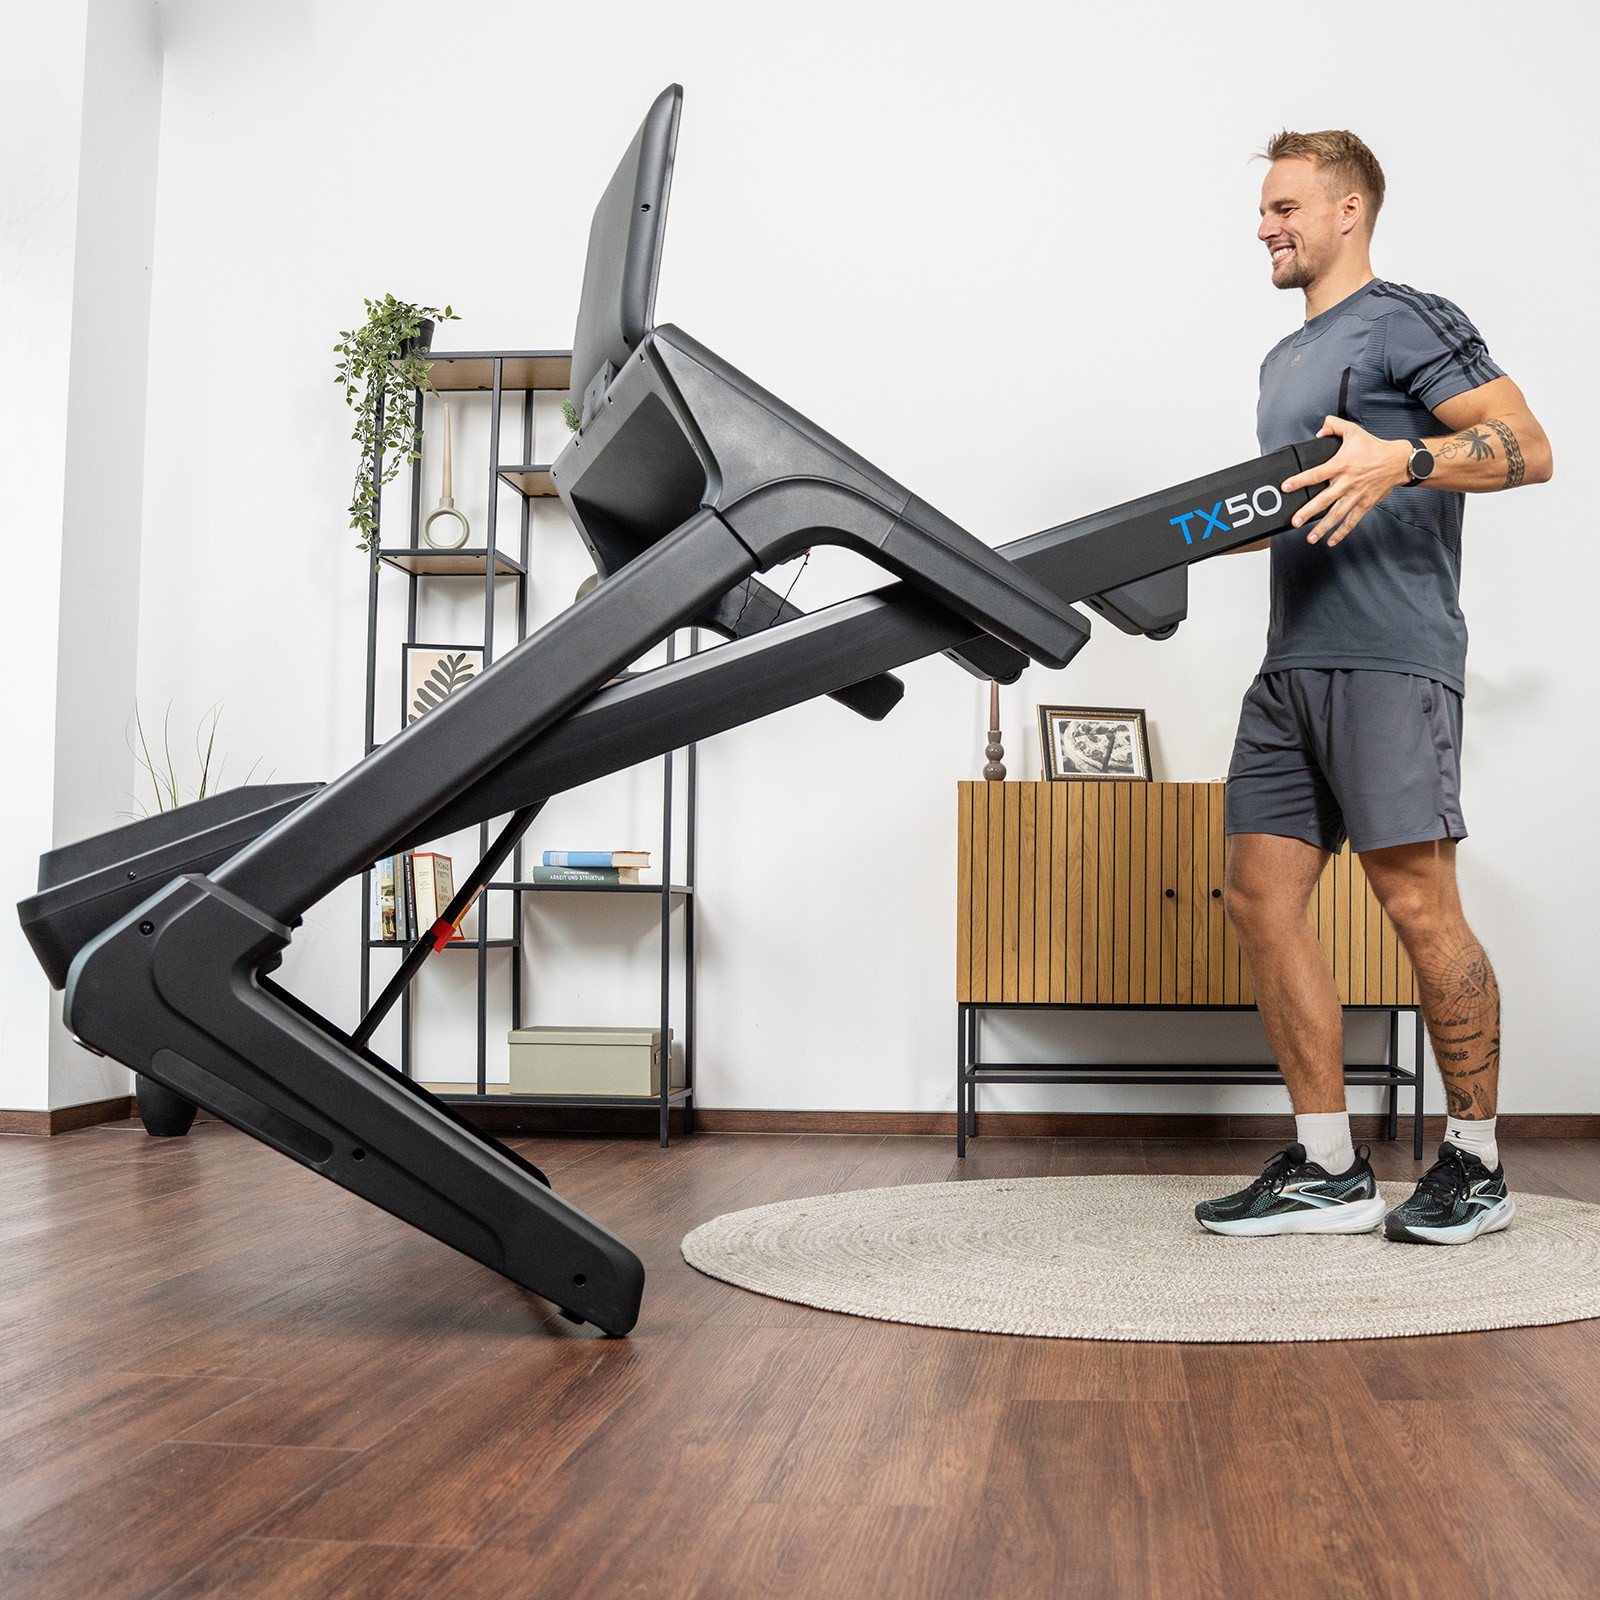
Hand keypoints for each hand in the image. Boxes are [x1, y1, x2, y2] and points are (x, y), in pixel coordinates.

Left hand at [1281, 417, 1411, 547]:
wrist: (1399, 461)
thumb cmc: (1374, 448)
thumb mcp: (1353, 431)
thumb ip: (1334, 426)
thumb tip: (1319, 430)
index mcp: (1341, 465)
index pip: (1316, 474)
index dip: (1300, 480)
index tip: (1286, 487)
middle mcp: (1347, 482)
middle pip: (1324, 500)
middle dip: (1308, 512)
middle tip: (1295, 521)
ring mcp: (1356, 495)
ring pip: (1336, 515)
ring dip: (1322, 528)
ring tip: (1310, 538)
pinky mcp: (1365, 504)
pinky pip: (1351, 521)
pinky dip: (1342, 532)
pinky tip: (1331, 541)